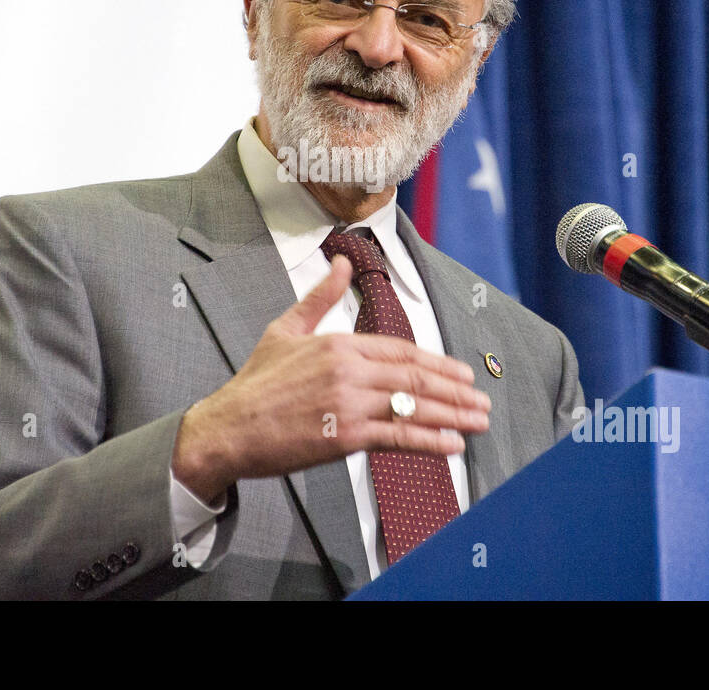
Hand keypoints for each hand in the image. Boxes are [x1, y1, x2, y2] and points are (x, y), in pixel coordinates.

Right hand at [171, 255, 490, 501]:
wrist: (228, 428)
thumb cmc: (255, 383)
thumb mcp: (285, 329)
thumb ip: (319, 297)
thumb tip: (340, 264)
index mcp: (338, 343)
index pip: (400, 349)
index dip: (435, 362)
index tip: (459, 373)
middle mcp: (349, 371)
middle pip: (415, 376)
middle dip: (454, 388)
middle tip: (480, 398)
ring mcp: (349, 404)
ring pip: (414, 406)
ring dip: (453, 414)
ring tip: (477, 421)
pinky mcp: (345, 437)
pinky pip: (398, 437)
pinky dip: (430, 441)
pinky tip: (452, 444)